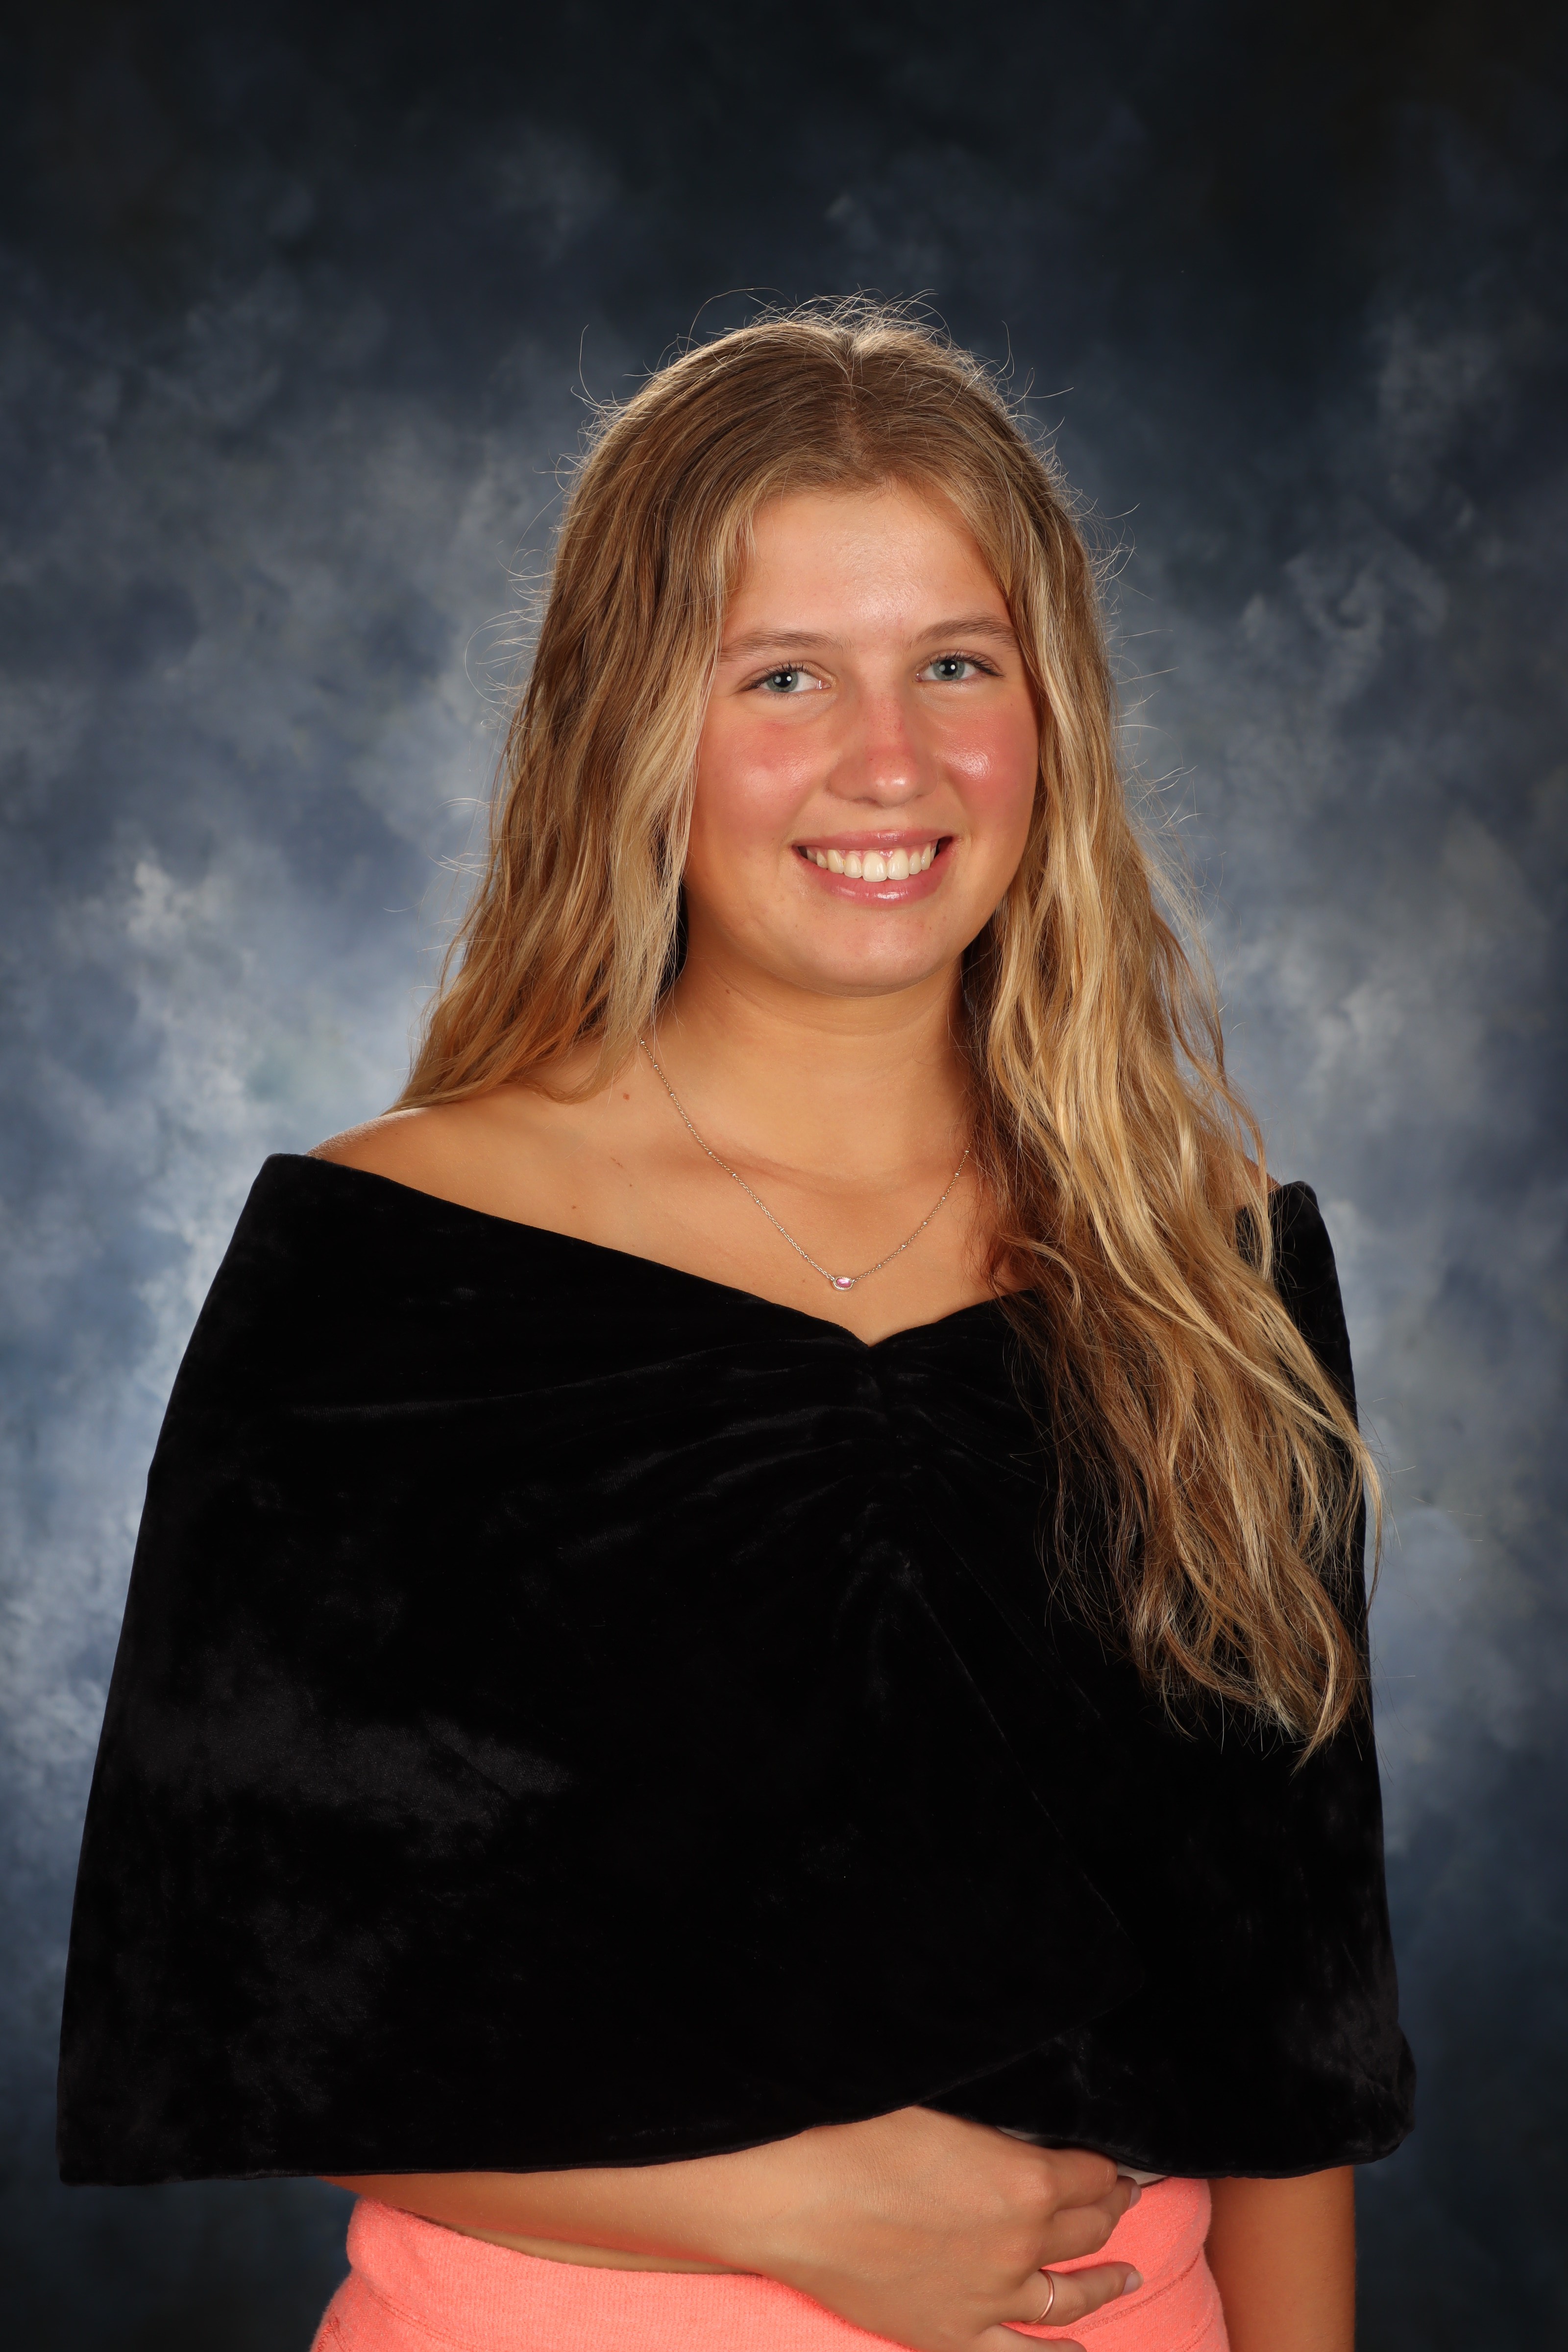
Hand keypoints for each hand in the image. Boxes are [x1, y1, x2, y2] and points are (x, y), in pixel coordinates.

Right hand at [708, 2105, 1142, 2351]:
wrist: (795, 2198)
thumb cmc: (858, 2136)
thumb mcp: (943, 2108)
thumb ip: (995, 2131)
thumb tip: (1018, 2134)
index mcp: (1024, 2179)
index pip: (1091, 2175)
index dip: (1109, 2169)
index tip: (1117, 2167)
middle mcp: (1020, 2244)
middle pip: (1087, 2230)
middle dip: (1111, 2212)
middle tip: (1124, 2202)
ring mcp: (989, 2297)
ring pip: (1069, 2295)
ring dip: (1106, 2282)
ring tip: (1129, 2274)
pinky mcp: (951, 2334)